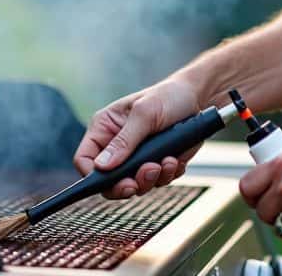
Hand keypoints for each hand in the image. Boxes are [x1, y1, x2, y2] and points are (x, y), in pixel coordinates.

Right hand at [74, 77, 200, 198]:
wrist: (196, 99)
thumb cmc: (167, 96)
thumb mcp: (145, 113)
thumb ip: (124, 141)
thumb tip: (102, 166)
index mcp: (105, 129)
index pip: (85, 159)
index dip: (93, 175)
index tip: (112, 181)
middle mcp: (116, 146)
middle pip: (108, 181)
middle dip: (126, 184)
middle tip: (141, 179)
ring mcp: (136, 158)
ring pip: (134, 185)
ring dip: (151, 178)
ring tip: (166, 161)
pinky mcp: (155, 165)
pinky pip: (157, 182)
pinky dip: (168, 174)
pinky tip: (175, 159)